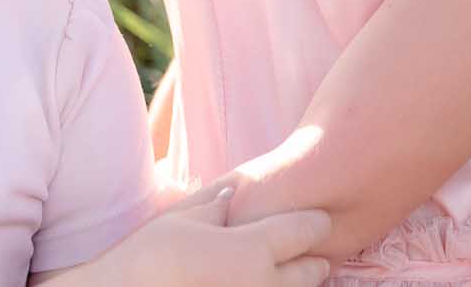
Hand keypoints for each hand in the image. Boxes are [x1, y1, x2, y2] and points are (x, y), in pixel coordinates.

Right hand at [117, 188, 331, 286]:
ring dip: (296, 285)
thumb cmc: (149, 260)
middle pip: (310, 273)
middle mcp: (264, 285)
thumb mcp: (180, 221)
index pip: (303, 231)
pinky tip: (256, 286)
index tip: (321, 218)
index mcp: (252, 251)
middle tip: (315, 255)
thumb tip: (234, 192)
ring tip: (294, 276)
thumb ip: (214, 204)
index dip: (315, 222)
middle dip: (313, 261)